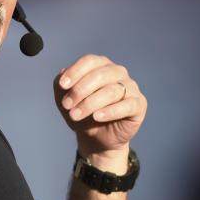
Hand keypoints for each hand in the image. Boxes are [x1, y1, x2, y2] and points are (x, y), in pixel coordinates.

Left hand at [54, 54, 146, 170]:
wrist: (97, 139)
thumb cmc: (83, 115)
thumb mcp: (65, 101)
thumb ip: (60, 86)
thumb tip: (61, 73)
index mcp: (101, 66)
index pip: (90, 61)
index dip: (75, 72)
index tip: (62, 85)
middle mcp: (118, 72)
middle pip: (100, 75)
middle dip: (80, 90)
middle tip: (67, 105)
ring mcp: (131, 87)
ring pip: (111, 91)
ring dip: (90, 103)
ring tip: (75, 115)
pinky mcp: (139, 104)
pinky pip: (127, 105)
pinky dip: (110, 111)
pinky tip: (97, 117)